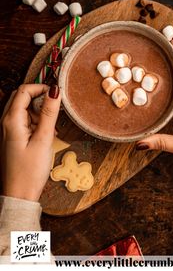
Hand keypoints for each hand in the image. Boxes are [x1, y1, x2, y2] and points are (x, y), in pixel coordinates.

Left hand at [0, 84, 60, 200]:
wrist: (19, 194)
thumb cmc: (30, 171)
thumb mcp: (44, 139)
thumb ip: (49, 113)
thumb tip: (55, 90)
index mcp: (12, 120)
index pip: (24, 90)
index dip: (41, 88)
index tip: (56, 95)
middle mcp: (6, 122)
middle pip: (22, 97)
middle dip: (40, 99)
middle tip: (55, 111)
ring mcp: (9, 130)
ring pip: (25, 109)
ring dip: (40, 112)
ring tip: (52, 128)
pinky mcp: (13, 137)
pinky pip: (25, 121)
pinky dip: (37, 122)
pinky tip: (46, 135)